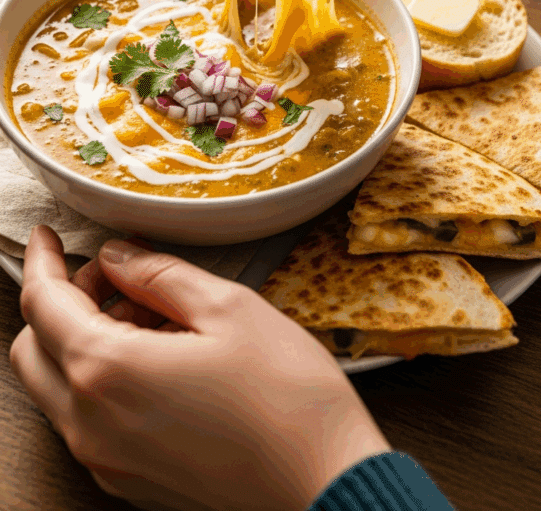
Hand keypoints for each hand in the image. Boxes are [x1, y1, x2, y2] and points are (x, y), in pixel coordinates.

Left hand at [10, 226, 389, 510]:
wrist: (325, 482)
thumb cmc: (286, 395)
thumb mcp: (226, 307)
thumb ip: (158, 275)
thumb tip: (118, 256)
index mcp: (108, 372)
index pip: (43, 303)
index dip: (45, 260)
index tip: (49, 236)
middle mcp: (91, 425)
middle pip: (36, 349)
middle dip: (62, 301)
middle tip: (112, 273)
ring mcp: (106, 461)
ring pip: (57, 387)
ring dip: (82, 339)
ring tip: (149, 313)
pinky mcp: (129, 481)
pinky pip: (87, 421)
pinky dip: (101, 379)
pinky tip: (157, 356)